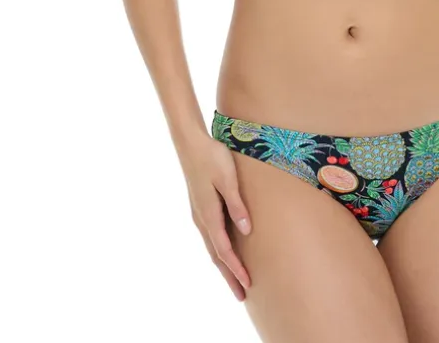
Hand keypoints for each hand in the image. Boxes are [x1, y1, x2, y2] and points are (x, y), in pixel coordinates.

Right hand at [177, 132, 252, 299]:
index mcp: (209, 214)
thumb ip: (237, 205)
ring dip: (224, 266)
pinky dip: (218, 251)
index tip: (248, 284)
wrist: (190, 144)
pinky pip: (210, 237)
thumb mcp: (228, 179)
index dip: (236, 268)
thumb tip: (246, 230)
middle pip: (216, 255)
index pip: (224, 250)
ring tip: (235, 281)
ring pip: (212, 247)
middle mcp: (202, 219)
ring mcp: (199, 215)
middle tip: (241, 295)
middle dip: (229, 276)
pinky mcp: (200, 208)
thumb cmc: (212, 157)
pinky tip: (224, 254)